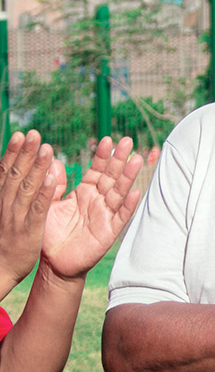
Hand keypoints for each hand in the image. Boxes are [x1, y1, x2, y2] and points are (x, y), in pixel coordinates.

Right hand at [0, 130, 57, 293]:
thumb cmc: (2, 238)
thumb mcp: (4, 211)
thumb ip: (12, 190)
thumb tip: (15, 169)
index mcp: (1, 199)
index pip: (6, 171)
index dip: (13, 152)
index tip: (20, 134)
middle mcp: (6, 204)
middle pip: (16, 174)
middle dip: (24, 152)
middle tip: (33, 132)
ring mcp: (16, 217)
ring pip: (27, 187)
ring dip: (36, 167)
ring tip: (45, 147)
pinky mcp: (29, 230)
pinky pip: (38, 209)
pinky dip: (44, 193)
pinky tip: (52, 178)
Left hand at [41, 136, 142, 279]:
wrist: (53, 262)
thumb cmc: (50, 233)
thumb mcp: (47, 204)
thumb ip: (53, 185)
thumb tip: (53, 161)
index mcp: (84, 191)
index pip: (96, 169)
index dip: (102, 155)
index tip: (107, 139)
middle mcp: (98, 200)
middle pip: (111, 176)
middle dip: (119, 159)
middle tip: (127, 141)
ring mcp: (106, 214)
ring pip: (119, 192)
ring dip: (128, 176)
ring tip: (136, 160)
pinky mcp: (109, 231)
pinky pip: (121, 216)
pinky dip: (128, 205)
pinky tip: (136, 192)